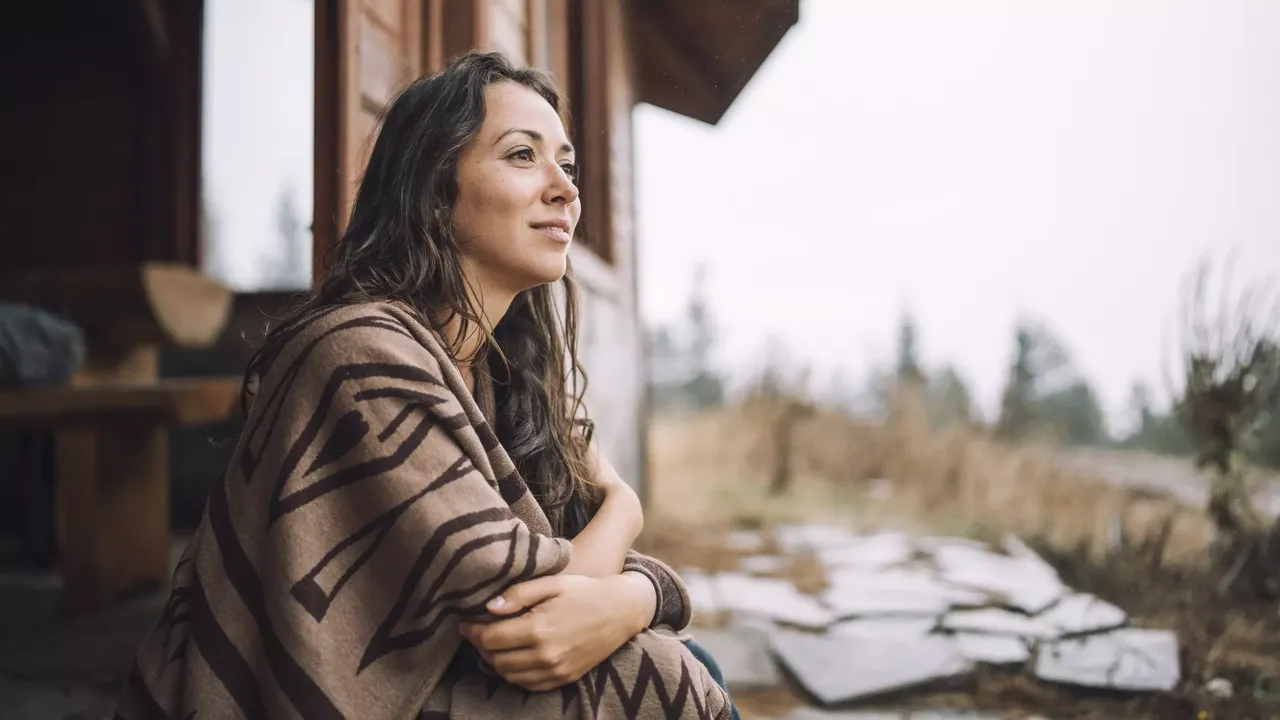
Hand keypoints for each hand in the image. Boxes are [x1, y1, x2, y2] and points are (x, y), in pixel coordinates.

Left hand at [459, 573, 655, 690]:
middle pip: (496, 660)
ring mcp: (556, 670)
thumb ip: (518, 594)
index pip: (490, 639)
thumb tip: (488, 608)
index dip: (472, 631)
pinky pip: (528, 685)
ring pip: (509, 676)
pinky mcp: (564, 678)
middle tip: (479, 632)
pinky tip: (515, 658)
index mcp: (538, 629)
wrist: (621, 610)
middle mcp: (545, 655)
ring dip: (496, 662)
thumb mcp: (551, 583)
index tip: (466, 623)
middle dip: (481, 647)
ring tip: (495, 645)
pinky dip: (515, 675)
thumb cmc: (584, 591)